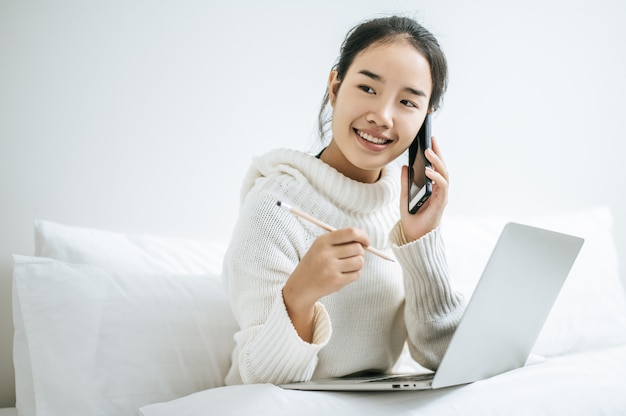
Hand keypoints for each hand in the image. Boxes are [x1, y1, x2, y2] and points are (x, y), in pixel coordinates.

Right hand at [282, 227, 369, 341]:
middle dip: (359, 252)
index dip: (363, 236)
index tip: (366, 242)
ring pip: (360, 262)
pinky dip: (353, 274)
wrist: (302, 285)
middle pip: (358, 248)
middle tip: (351, 256)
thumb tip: (365, 238)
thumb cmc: (315, 263)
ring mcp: (331, 268)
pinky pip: (356, 274)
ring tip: (346, 266)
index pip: (350, 232)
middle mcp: (326, 254)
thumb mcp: (321, 246)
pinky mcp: (336, 282)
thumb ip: (341, 239)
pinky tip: (342, 274)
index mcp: (323, 241)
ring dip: (357, 264)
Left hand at [400, 136, 448, 241]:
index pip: (434, 166)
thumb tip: (405, 166)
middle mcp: (438, 189)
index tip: (429, 139)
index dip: (434, 152)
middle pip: (441, 167)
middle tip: (431, 139)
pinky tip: (428, 171)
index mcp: (431, 186)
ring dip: (436, 162)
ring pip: (443, 174)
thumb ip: (406, 181)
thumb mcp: (404, 195)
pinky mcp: (441, 202)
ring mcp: (441, 195)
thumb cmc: (411, 216)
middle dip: (438, 152)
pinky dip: (436, 178)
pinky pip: (441, 187)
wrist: (413, 234)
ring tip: (428, 152)